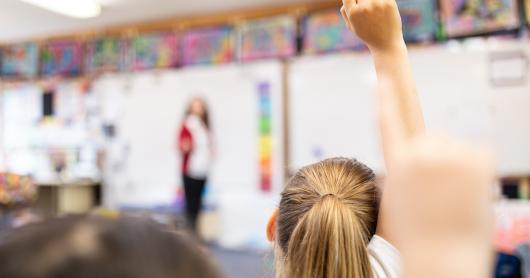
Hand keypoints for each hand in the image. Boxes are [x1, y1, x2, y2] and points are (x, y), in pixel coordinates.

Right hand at [340, 0, 403, 51]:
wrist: (386, 43)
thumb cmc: (367, 34)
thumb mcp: (351, 26)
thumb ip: (346, 12)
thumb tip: (345, 0)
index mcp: (353, 13)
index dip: (351, 0)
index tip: (354, 3)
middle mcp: (364, 7)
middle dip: (362, 2)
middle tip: (367, 12)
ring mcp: (378, 4)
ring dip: (372, 2)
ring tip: (376, 13)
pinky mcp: (389, 2)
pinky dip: (382, 2)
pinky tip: (383, 11)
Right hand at [378, 86, 495, 277]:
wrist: (441, 258)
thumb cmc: (415, 236)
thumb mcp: (393, 202)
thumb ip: (400, 173)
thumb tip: (415, 158)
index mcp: (397, 163)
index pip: (389, 123)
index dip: (386, 99)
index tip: (385, 79)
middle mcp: (420, 153)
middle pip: (430, 139)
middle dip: (435, 159)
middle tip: (437, 192)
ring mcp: (450, 154)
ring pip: (453, 148)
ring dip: (455, 166)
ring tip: (452, 198)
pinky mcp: (476, 157)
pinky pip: (476, 152)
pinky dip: (476, 170)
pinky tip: (469, 192)